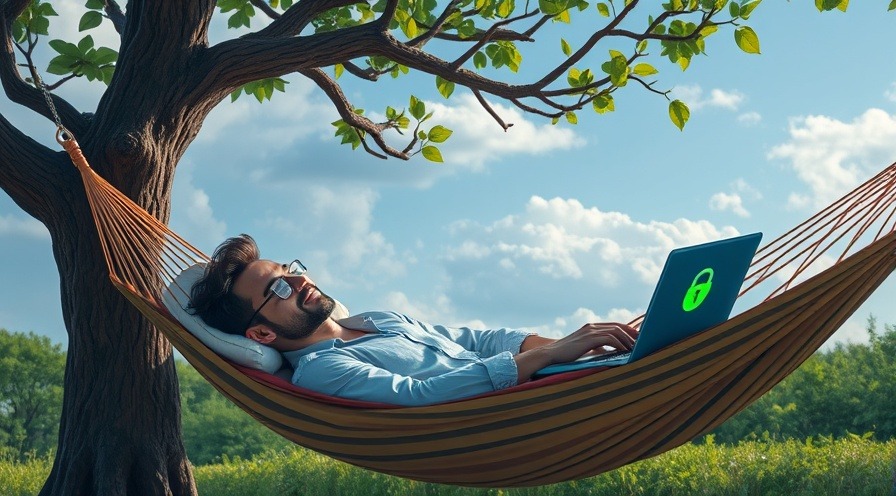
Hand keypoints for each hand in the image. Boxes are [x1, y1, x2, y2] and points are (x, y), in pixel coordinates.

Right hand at [513, 322, 638, 381]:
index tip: (639, 337)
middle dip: (632, 333)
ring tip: (637, 347)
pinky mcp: (588, 338)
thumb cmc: (567, 355)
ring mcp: (590, 331)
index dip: (628, 330)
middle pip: (618, 326)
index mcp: (591, 327)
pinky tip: (625, 351)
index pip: (615, 325)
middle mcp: (592, 326)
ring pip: (616, 331)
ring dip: (628, 339)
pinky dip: (619, 344)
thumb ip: (598, 347)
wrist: (550, 355)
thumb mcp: (585, 349)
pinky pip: (609, 338)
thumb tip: (611, 352)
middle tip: (645, 341)